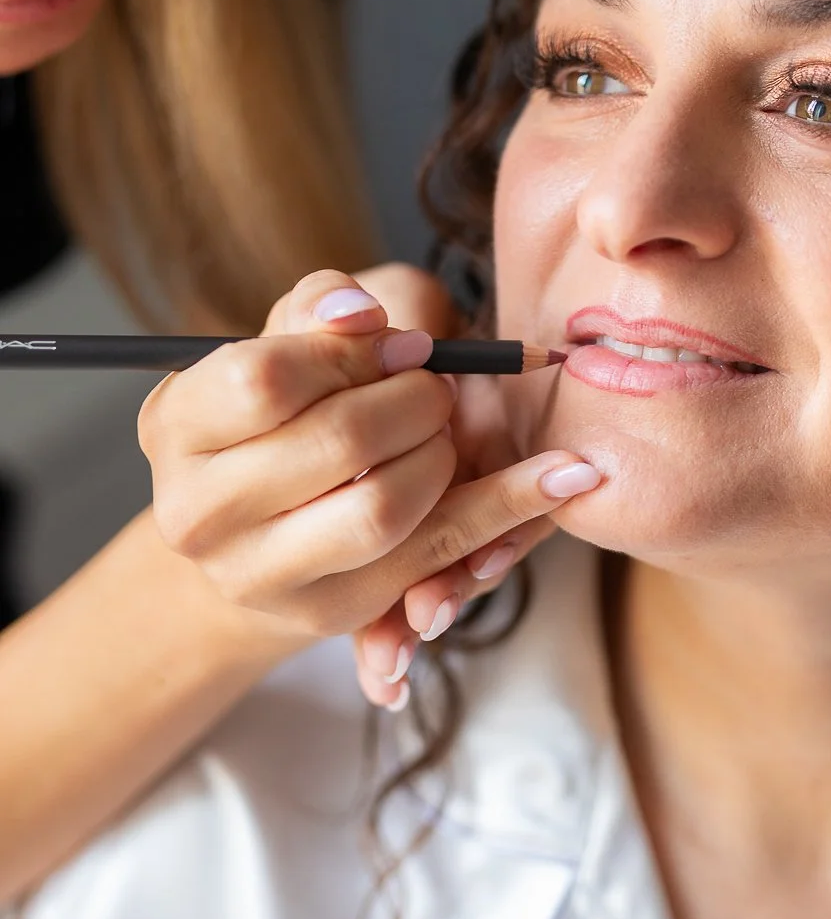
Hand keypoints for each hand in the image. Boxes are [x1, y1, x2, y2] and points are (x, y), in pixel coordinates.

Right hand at [140, 268, 598, 709]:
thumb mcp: (302, 330)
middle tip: (440, 390)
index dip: (351, 352)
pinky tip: (566, 476)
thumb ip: (330, 303)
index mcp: (176, 424)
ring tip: (456, 431)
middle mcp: (199, 512)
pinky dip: (508, 514)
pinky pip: (437, 563)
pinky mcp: (333, 615)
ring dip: (446, 457)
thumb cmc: (299, 397)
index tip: (408, 345)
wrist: (271, 516)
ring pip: (384, 511)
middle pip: (337, 443)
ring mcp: (261, 576)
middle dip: (416, 402)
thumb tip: (362, 315)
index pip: (264, 378)